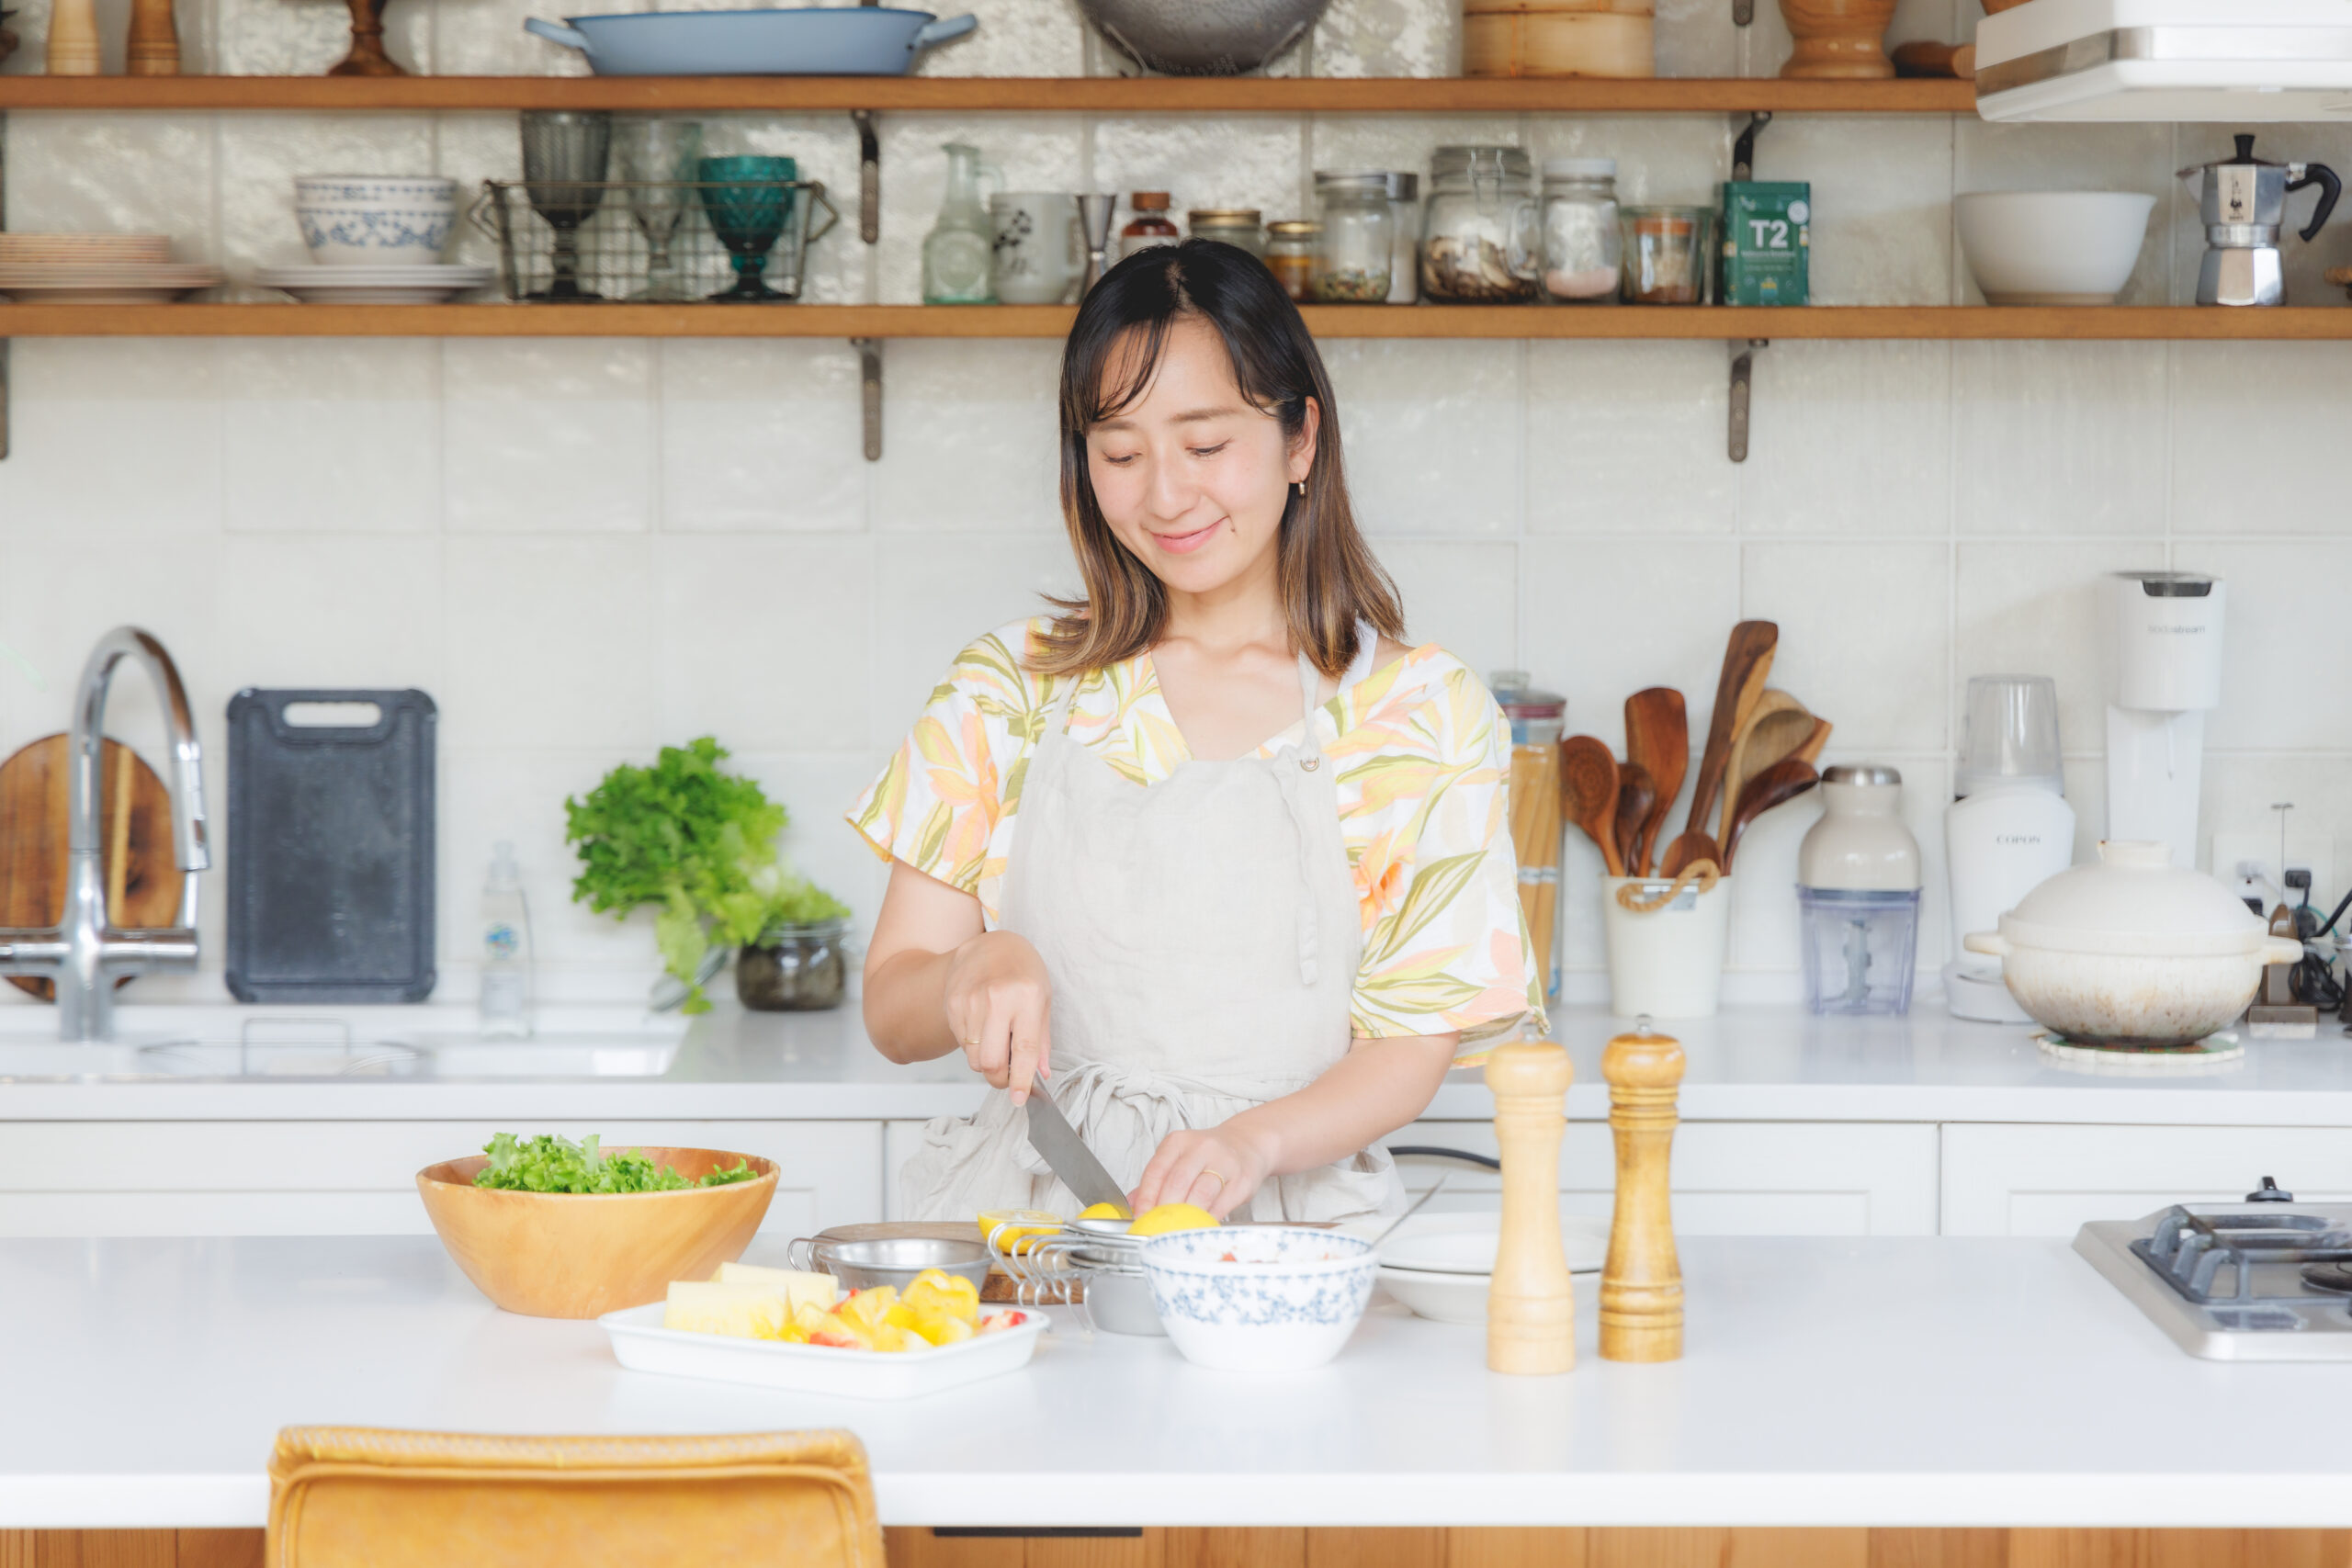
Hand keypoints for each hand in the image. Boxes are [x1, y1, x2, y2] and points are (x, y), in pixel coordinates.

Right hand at [941, 930, 1051, 1102]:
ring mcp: (971, 1001)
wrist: (990, 946)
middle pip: (991, 1061)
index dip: (1022, 1080)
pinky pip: (962, 1043)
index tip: (1020, 1099)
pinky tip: (983, 1028)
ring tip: (997, 1044)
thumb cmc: (1023, 973)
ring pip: (974, 1057)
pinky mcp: (953, 1004)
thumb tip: (1042, 1074)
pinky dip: (974, 1046)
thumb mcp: (1043, 999)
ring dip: (986, 1062)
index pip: (1024, 1050)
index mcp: (1027, 997)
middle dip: (999, 1079)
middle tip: (1007, 1077)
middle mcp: (997, 999)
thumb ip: (1042, 1040)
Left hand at [1131, 1120, 1276, 1220]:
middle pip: (1177, 1181)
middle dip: (1164, 1209)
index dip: (1146, 1197)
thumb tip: (1133, 1204)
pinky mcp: (1242, 1180)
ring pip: (1201, 1193)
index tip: (1140, 1217)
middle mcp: (1201, 1147)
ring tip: (1176, 1230)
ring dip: (1187, 1216)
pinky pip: (1222, 1205)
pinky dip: (1208, 1219)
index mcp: (1178, 1142)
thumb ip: (1156, 1179)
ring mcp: (1224, 1162)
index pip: (1156, 1170)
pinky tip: (1199, 1226)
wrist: (1247, 1144)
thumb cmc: (1208, 1156)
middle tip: (1158, 1227)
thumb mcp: (1179, 1158)